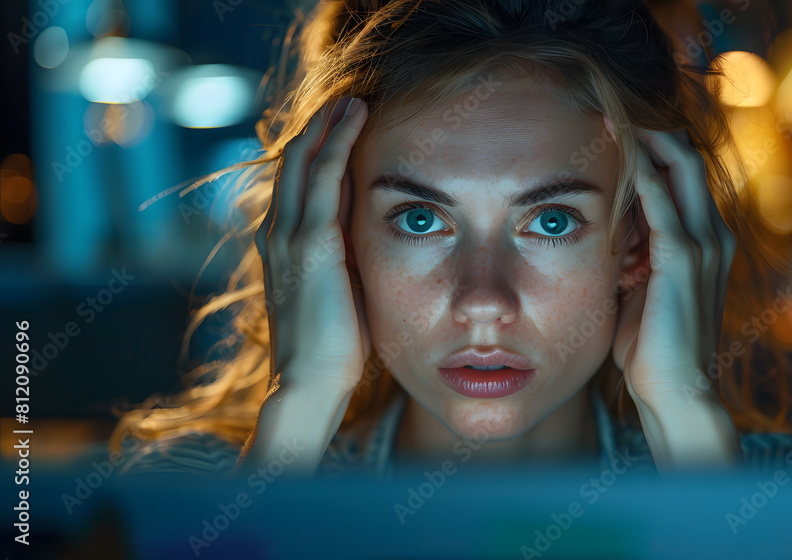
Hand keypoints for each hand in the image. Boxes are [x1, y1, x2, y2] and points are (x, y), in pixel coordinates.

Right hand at [240, 96, 369, 472]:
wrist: (310, 382)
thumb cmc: (330, 349)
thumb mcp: (336, 293)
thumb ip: (341, 260)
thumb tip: (363, 238)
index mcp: (282, 248)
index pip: (296, 188)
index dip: (314, 154)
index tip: (338, 130)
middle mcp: (277, 234)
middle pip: (293, 165)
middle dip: (317, 129)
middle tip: (344, 100)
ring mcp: (290, 237)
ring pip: (304, 161)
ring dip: (327, 125)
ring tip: (351, 99)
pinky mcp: (312, 243)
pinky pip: (323, 177)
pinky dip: (337, 142)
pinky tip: (355, 119)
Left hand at [611, 126, 741, 466]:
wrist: (675, 390)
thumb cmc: (653, 350)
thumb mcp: (642, 293)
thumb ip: (634, 260)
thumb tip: (609, 238)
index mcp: (705, 245)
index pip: (684, 181)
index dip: (655, 153)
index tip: (616, 134)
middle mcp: (712, 237)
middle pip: (688, 163)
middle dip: (652, 136)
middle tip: (611, 116)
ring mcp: (703, 245)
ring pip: (681, 170)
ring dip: (646, 143)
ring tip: (610, 121)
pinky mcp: (683, 259)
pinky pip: (661, 201)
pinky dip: (641, 171)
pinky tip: (621, 152)